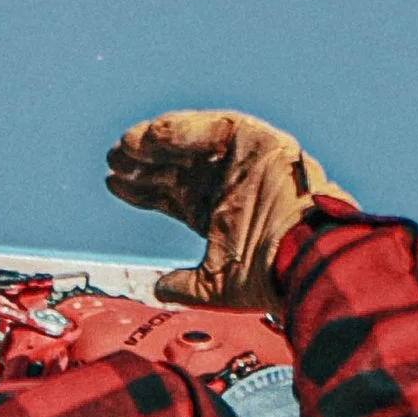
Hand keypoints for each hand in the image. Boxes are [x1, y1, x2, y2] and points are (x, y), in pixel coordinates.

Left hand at [104, 111, 348, 312]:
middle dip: (142, 164)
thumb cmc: (270, 274)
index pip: (173, 196)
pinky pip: (213, 126)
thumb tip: (159, 290)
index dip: (142, 191)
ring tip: (127, 147)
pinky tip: (153, 137)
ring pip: (191, 143)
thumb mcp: (215, 286)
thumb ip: (185, 286)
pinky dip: (181, 130)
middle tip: (114, 161)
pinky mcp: (259, 141)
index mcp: (220, 214)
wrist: (303, 257)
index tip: (114, 184)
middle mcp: (230, 185)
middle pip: (176, 168)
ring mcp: (246, 161)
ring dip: (156, 142)